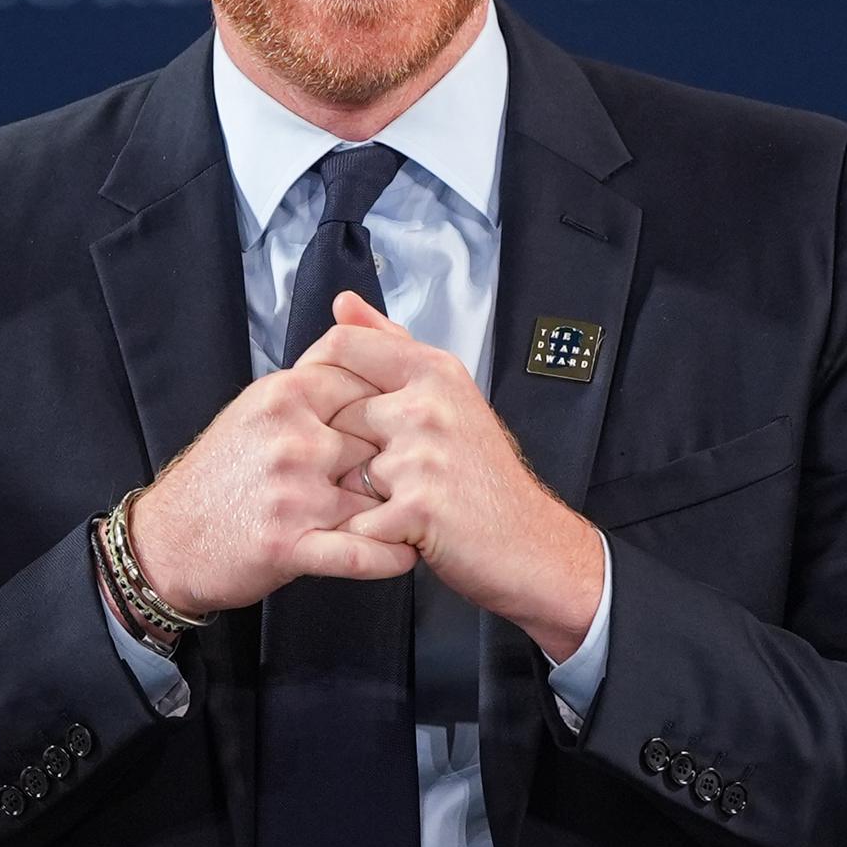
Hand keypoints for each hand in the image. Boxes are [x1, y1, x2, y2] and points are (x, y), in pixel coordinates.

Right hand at [122, 362, 417, 619]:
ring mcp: (291, 492)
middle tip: (429, 474)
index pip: (367, 380)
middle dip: (403, 457)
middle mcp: (291, 437)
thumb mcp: (258, 407)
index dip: (396, 403)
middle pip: (381, 436)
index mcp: (286, 395)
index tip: (415, 421)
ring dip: (405, 509)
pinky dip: (391, 556)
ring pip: (378, 494)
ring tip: (429, 517)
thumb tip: (364, 344)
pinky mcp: (289, 545)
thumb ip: (311, 381)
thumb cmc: (220, 474)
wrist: (167, 540)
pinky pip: (361, 552)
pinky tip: (407, 553)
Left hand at [298, 292, 604, 661]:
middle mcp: (428, 405)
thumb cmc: (483, 475)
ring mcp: (422, 454)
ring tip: (402, 505)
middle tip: (386, 476)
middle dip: (347, 452)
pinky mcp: (417, 506)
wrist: (528, 544)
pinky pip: (356, 519)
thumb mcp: (446, 394)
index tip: (320, 405)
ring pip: (343, 470)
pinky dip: (369, 534)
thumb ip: (390, 346)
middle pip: (335, 415)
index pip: (344, 346)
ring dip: (361, 497)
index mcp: (434, 371)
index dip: (317, 375)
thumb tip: (345, 303)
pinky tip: (401, 532)